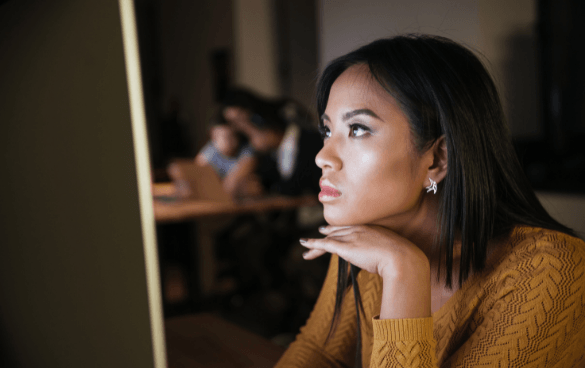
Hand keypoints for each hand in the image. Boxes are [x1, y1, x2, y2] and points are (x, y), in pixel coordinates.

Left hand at [301, 225, 431, 318]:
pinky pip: (325, 244)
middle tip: (318, 234)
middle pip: (338, 231)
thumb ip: (386, 254)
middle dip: (327, 233)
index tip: (332, 229)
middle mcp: (359, 229)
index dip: (340, 229)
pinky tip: (304, 245)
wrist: (402, 258)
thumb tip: (386, 263)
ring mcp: (352, 237)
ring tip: (306, 245)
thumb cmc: (403, 259)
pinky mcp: (345, 247)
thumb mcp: (394, 253)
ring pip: (329, 239)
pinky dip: (313, 244)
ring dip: (316, 243)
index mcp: (371, 228)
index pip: (351, 227)